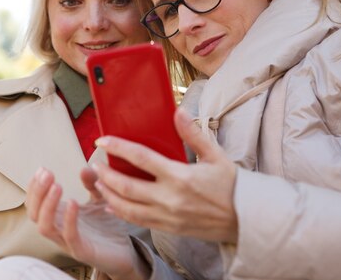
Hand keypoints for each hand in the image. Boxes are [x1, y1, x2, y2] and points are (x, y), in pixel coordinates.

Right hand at [25, 167, 148, 279]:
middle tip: (47, 174)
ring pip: (45, 227)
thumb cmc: (109, 227)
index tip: (42, 169)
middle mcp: (59, 229)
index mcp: (59, 216)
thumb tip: (84, 168)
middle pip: (35, 213)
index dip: (35, 186)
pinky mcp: (83, 251)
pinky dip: (68, 219)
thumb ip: (93, 183)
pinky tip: (73, 203)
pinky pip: (70, 236)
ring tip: (57, 186)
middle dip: (37, 192)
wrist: (126, 251)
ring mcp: (69, 241)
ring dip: (47, 205)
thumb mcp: (101, 198)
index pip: (36, 203)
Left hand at [93, 108, 237, 242]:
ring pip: (128, 208)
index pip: (142, 159)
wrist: (245, 219)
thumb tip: (178, 111)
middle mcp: (170, 198)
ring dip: (109, 194)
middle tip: (95, 165)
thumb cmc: (231, 185)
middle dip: (106, 175)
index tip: (102, 141)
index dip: (119, 148)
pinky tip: (112, 204)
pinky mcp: (169, 228)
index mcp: (180, 177)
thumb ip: (193, 134)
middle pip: (127, 187)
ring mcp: (168, 216)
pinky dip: (121, 212)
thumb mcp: (215, 155)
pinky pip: (138, 221)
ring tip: (98, 183)